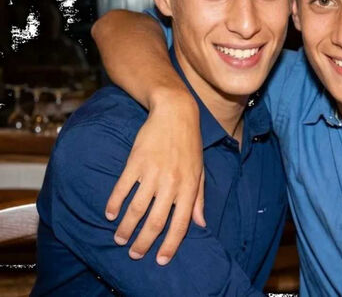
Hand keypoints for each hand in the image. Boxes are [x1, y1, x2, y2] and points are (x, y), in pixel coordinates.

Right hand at [105, 93, 204, 264]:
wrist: (176, 113)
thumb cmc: (190, 143)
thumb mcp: (200, 170)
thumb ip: (199, 198)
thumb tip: (199, 224)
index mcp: (190, 186)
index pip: (180, 223)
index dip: (170, 244)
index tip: (160, 260)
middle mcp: (172, 182)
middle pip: (155, 221)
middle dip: (143, 242)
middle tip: (134, 253)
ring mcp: (153, 172)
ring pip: (136, 208)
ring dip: (125, 227)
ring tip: (119, 239)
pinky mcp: (136, 161)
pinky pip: (123, 188)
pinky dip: (114, 203)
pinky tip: (109, 213)